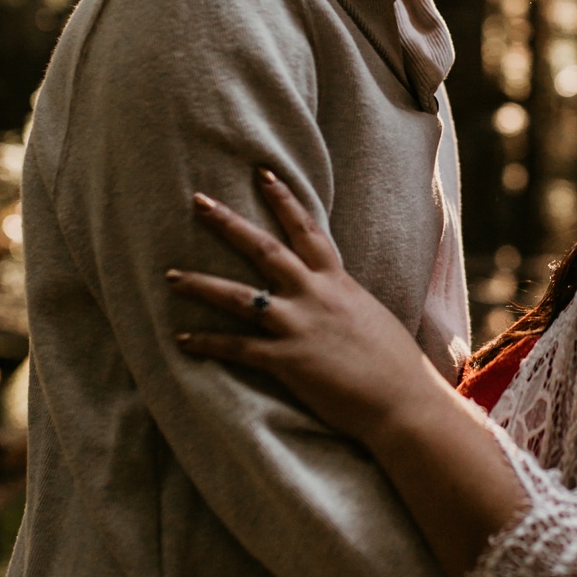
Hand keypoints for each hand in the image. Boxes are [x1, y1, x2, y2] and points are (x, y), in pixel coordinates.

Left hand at [170, 171, 443, 441]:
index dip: (284, 200)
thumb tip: (337, 298)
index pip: (307, 230)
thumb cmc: (395, 367)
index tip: (262, 173)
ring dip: (201, 285)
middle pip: (264, 249)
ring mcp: (299, 326)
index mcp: (338, 283)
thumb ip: (346, 302)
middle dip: (228, 223)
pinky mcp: (288, 361)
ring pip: (240, 296)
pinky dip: (208, 343)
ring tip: (171, 276)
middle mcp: (315, 296)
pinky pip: (238, 348)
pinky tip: (182, 340)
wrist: (405, 403)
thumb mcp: (371, 318)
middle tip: (198, 200)